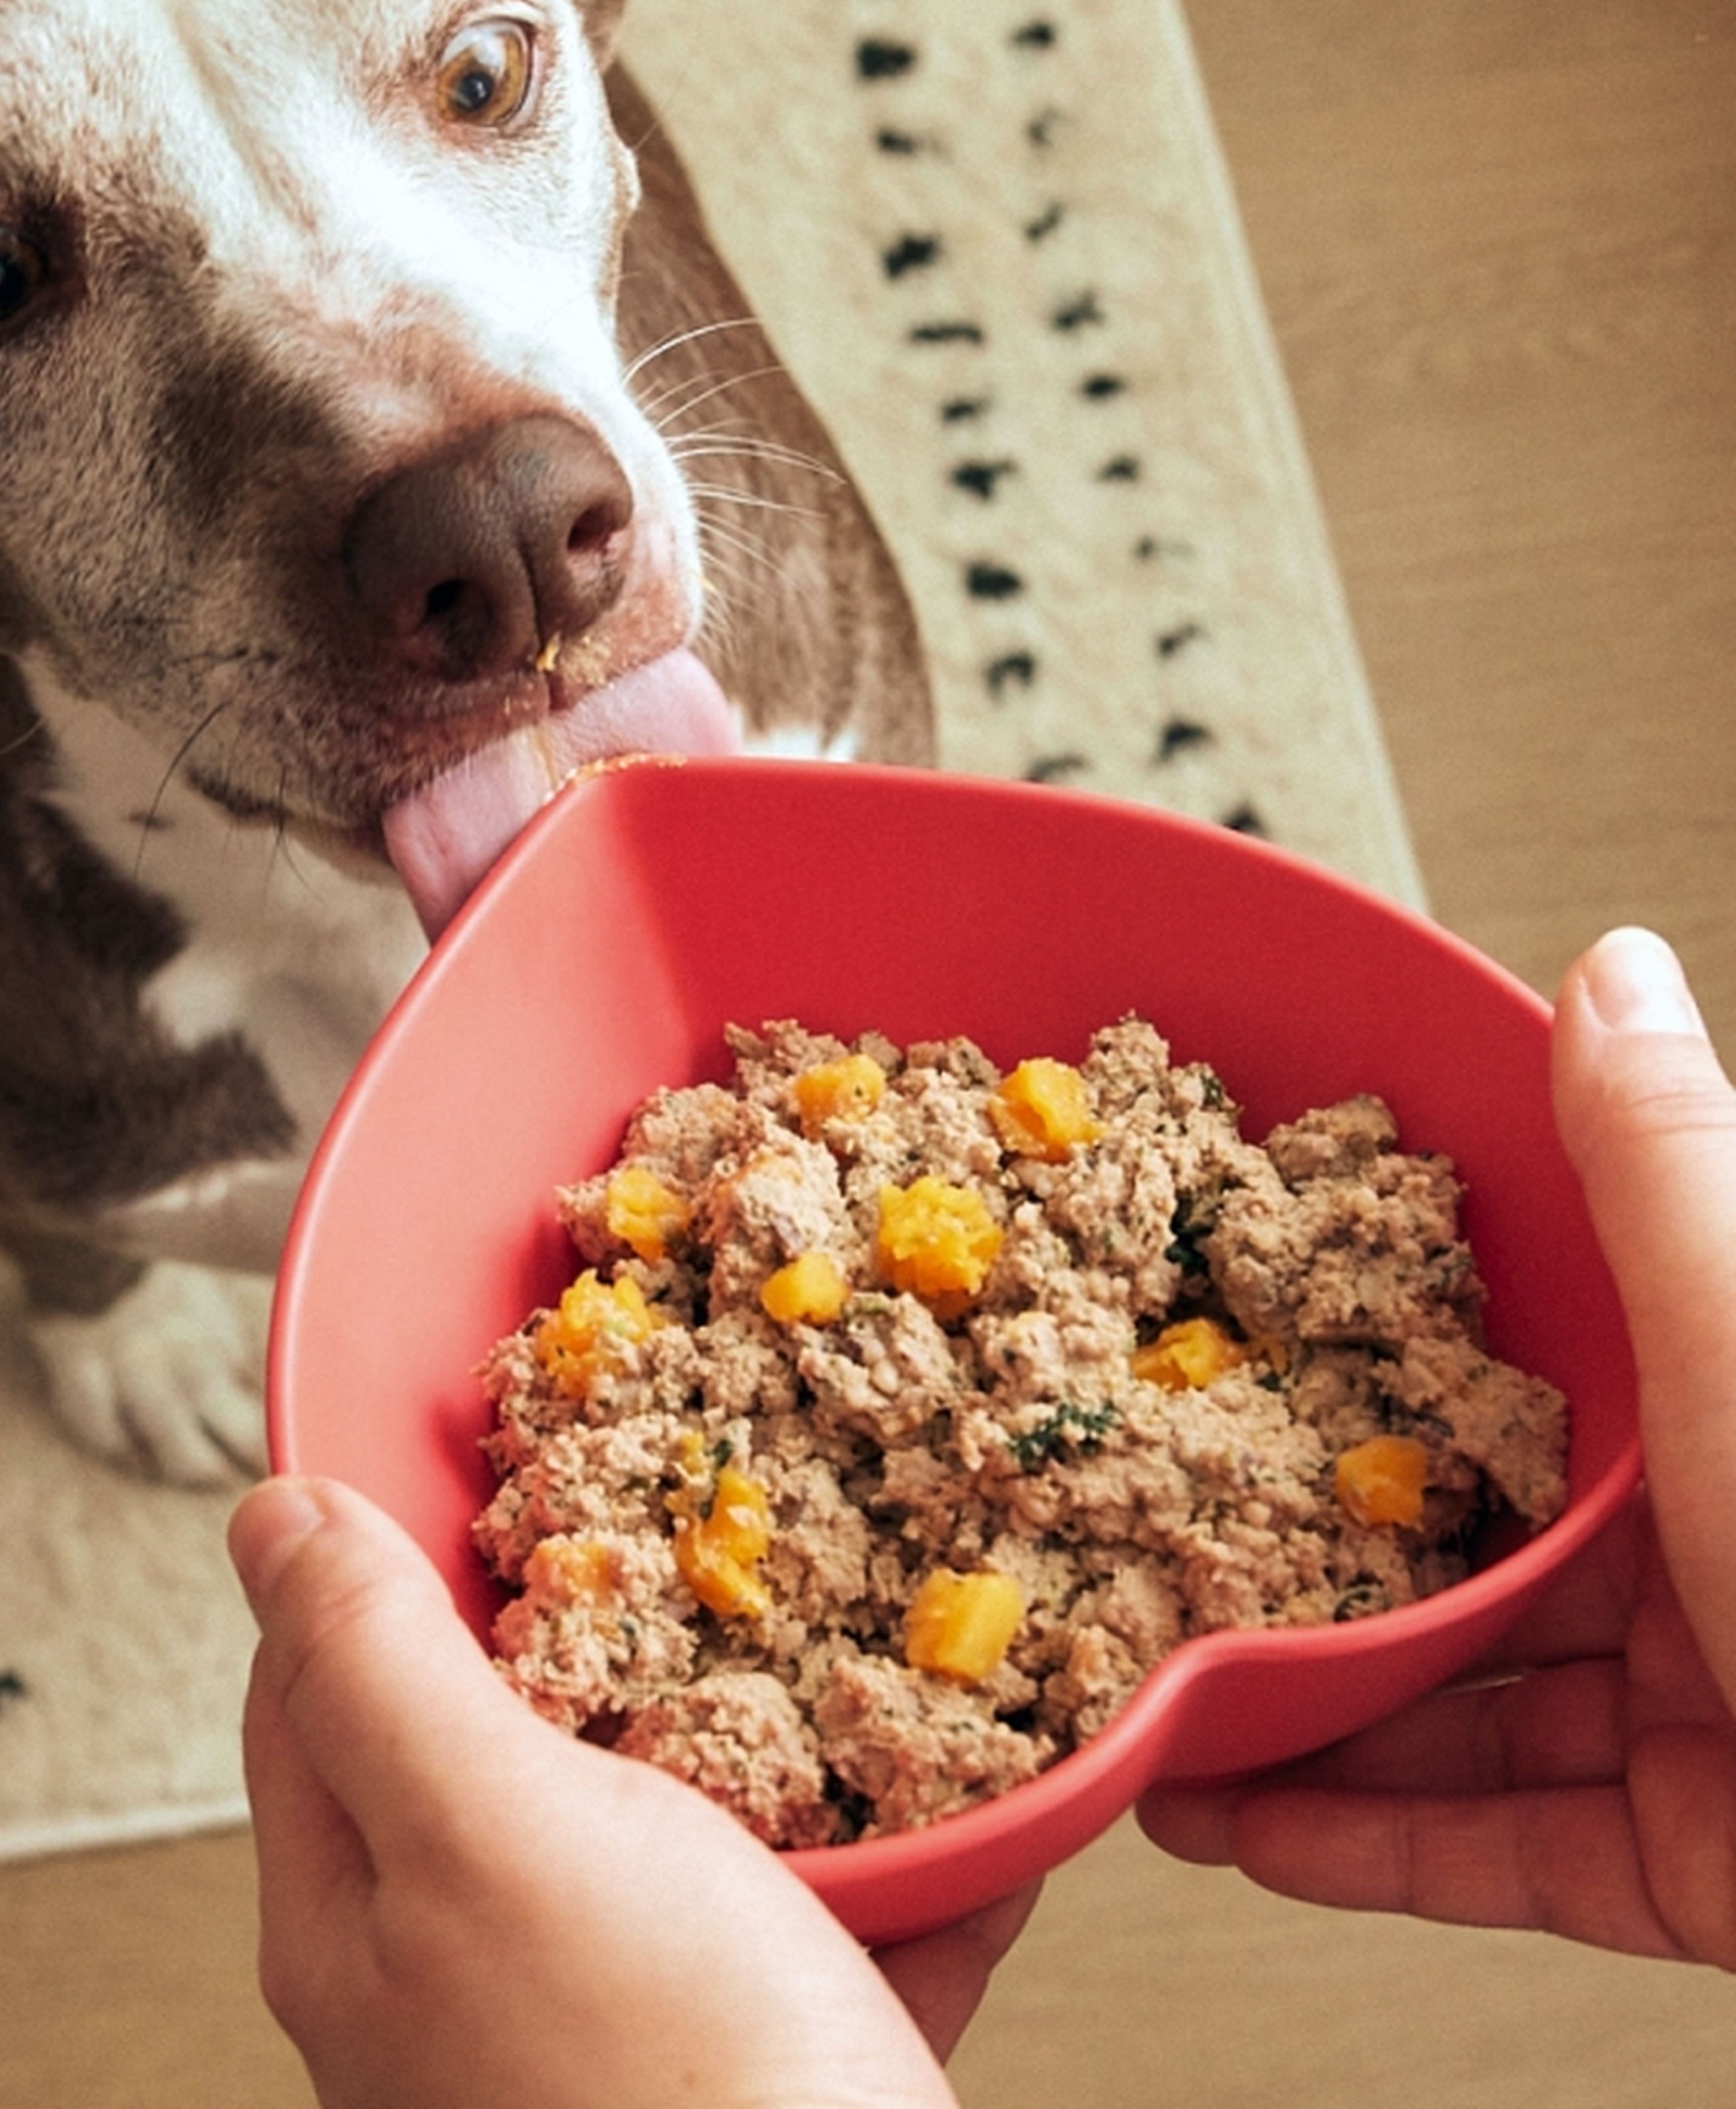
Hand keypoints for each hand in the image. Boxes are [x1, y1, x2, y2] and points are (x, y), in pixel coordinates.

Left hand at [230, 1474, 1037, 2108]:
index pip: (314, 1680)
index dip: (388, 1550)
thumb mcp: (487, 1830)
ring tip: (863, 1653)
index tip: (497, 1458)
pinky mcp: (756, 2078)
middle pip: (512, 1741)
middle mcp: (467, 1981)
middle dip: (616, 1630)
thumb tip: (265, 1521)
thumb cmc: (668, 2091)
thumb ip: (371, 1671)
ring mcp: (616, 2035)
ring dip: (785, 1743)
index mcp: (366, 1914)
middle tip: (700, 1527)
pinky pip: (830, 1927)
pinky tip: (966, 1814)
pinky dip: (900, 1868)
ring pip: (692, 1830)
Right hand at [1139, 927, 1735, 1966]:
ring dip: (1308, 1708)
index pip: (1528, 1352)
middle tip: (1159, 1518)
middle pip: (1474, 1532)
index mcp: (1732, 1406)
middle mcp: (1719, 1549)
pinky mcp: (1695, 1867)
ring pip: (1467, 1701)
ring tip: (1160, 1688)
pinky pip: (1504, 1847)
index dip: (1373, 1333)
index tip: (1241, 1321)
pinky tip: (1245, 1823)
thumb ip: (1667, 1169)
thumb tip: (1608, 970)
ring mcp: (1710, 1718)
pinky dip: (1371, 1845)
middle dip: (1307, 1537)